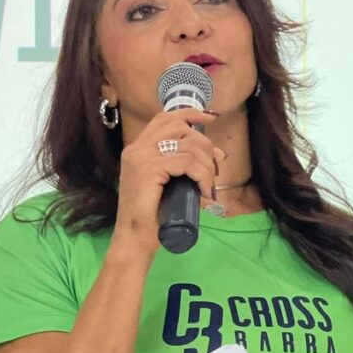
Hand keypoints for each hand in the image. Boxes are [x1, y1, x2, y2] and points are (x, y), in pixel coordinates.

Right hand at [111, 108, 224, 255]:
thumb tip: (218, 154)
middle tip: (214, 166)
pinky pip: (187, 163)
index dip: (189, 113)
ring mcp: (141, 158)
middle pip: (179, 126)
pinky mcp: (149, 170)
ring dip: (206, 164)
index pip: (164, 118)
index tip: (210, 118)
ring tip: (209, 184)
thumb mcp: (170, 184)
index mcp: (137, 149)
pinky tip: (205, 190)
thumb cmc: (151, 217)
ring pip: (187, 145)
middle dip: (204, 143)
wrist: (134, 239)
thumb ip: (184, 167)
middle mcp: (137, 149)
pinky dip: (202, 175)